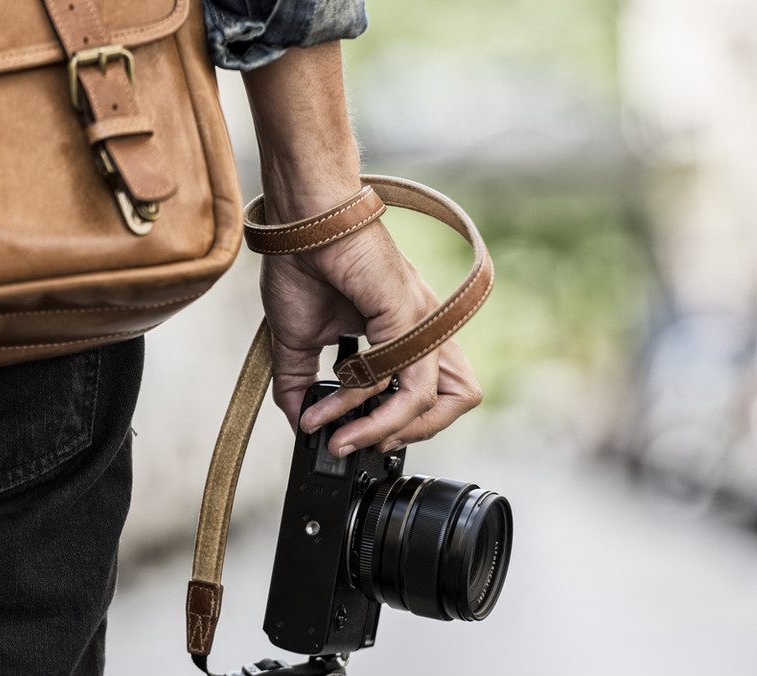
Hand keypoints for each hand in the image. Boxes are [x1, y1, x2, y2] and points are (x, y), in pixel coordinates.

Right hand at [260, 220, 482, 455]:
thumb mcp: (298, 339)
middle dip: (411, 434)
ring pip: (441, 400)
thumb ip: (299, 383)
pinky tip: (334, 406)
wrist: (299, 222)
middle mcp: (423, 328)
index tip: (349, 436)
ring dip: (391, 430)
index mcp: (404, 332)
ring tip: (347, 436)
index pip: (429, 392)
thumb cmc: (302, 264)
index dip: (396, 424)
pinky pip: (405, 382)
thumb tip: (298, 421)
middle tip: (364, 441)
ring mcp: (421, 322)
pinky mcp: (410, 316)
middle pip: (459, 399)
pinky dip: (369, 406)